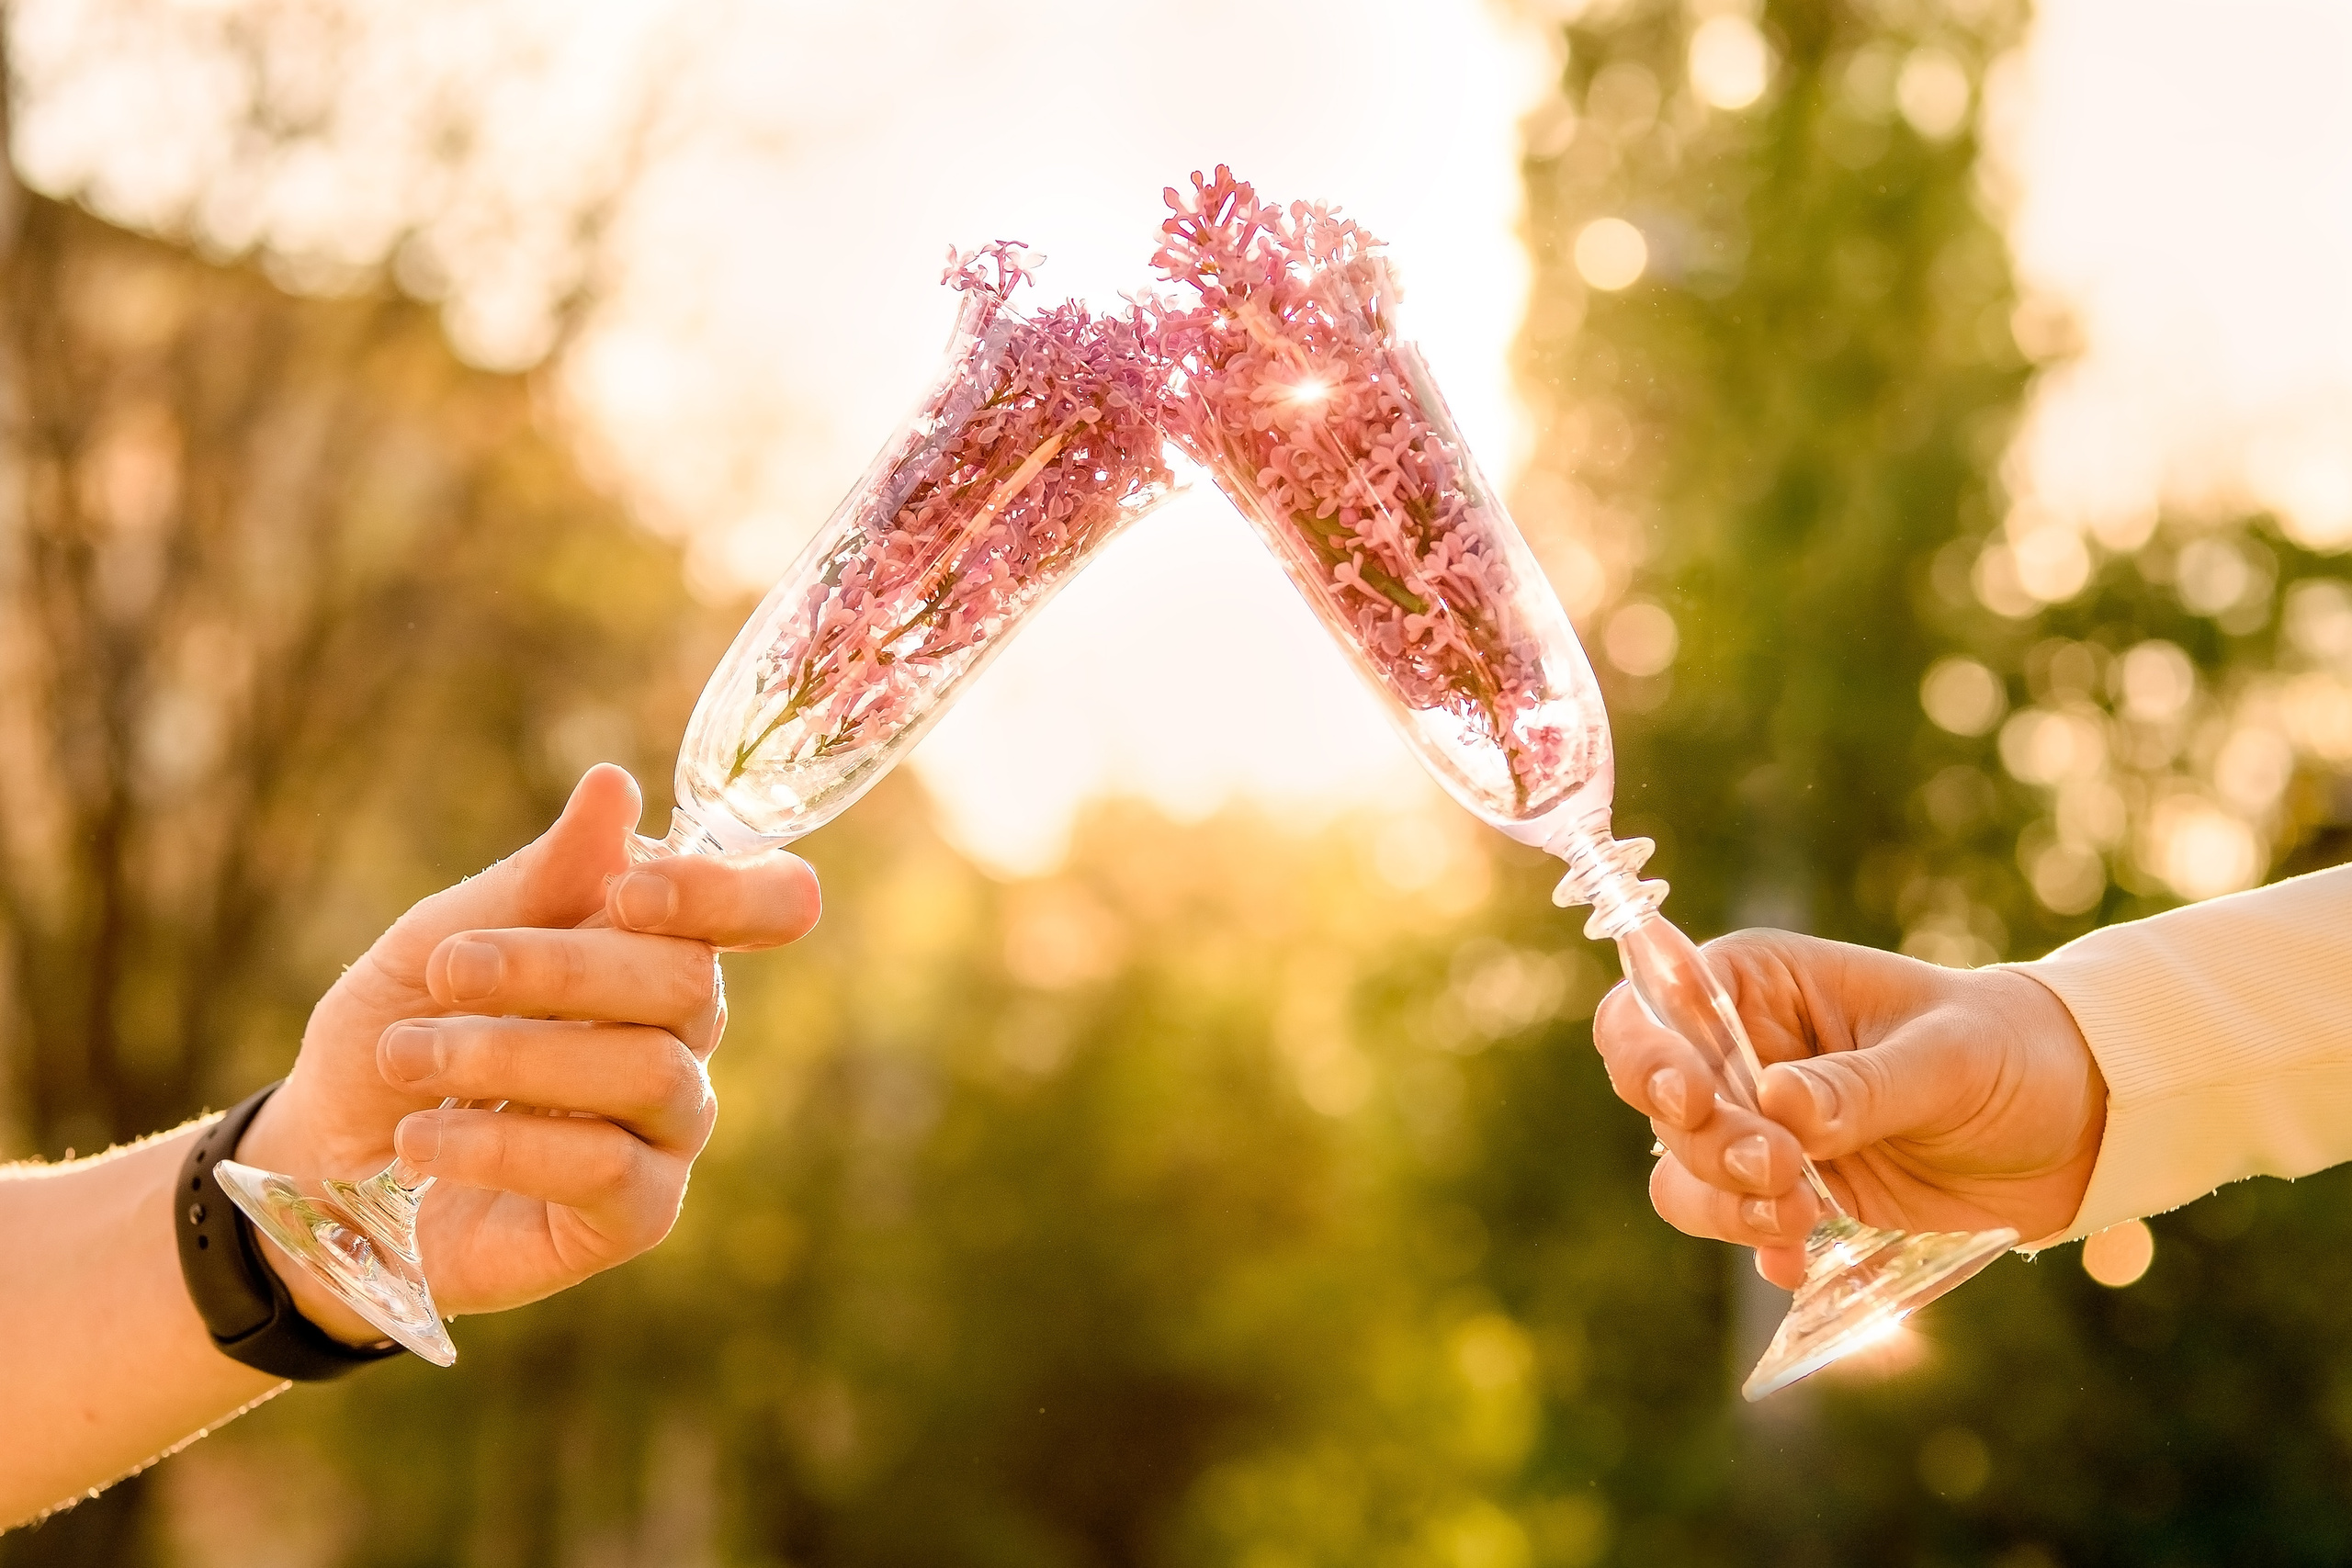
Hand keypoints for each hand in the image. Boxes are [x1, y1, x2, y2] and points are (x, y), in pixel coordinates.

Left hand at [234, 765, 819, 1341]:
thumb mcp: (439, 943)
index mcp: (657, 949)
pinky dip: (502, 1143)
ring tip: (406, 1058)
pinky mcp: (638, 1214)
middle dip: (556, 968)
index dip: (727, 892)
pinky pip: (605, 1166)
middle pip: (688, 981)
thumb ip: (535, 882)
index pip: (770, 904)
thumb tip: (615, 787)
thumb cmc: (395, 1038)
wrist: (326, 1168)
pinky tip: (422, 1140)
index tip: (629, 891)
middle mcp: (684, 1034)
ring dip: (509, 1054)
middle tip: (445, 970)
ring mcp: (670, 1127)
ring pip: (647, 1070)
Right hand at [1592, 930, 2106, 1288]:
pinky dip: (1762, 1251)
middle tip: (1783, 1172)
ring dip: (1725, 1207)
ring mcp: (1758, 1131)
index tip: (1692, 1101)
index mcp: (1759, 985)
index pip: (1657, 1006)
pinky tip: (1805, 1264)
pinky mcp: (1788, 1197)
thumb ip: (1863, 1084)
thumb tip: (1777, 1103)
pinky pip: (1737, 1230)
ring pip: (1684, 1176)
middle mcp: (1740, 1055)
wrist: (2072, 1127)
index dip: (1649, 1052)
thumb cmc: (2009, 1050)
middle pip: (1660, 1103)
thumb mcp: (1949, 1055)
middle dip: (1708, 1146)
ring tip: (1802, 1221)